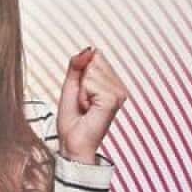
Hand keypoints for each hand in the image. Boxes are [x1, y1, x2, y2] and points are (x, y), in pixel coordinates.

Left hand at [56, 48, 128, 164]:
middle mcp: (119, 87)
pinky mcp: (113, 100)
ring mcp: (119, 93)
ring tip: (86, 107)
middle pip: (94, 62)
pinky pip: (91, 84)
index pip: (95, 57)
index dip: (81, 73)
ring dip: (81, 91)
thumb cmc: (73, 120)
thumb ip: (78, 64)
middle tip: (83, 102)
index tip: (82, 94)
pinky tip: (88, 109)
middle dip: (81, 82)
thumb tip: (90, 48)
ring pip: (91, 72)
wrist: (73, 143)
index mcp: (112, 83)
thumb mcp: (71, 86)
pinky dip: (83, 96)